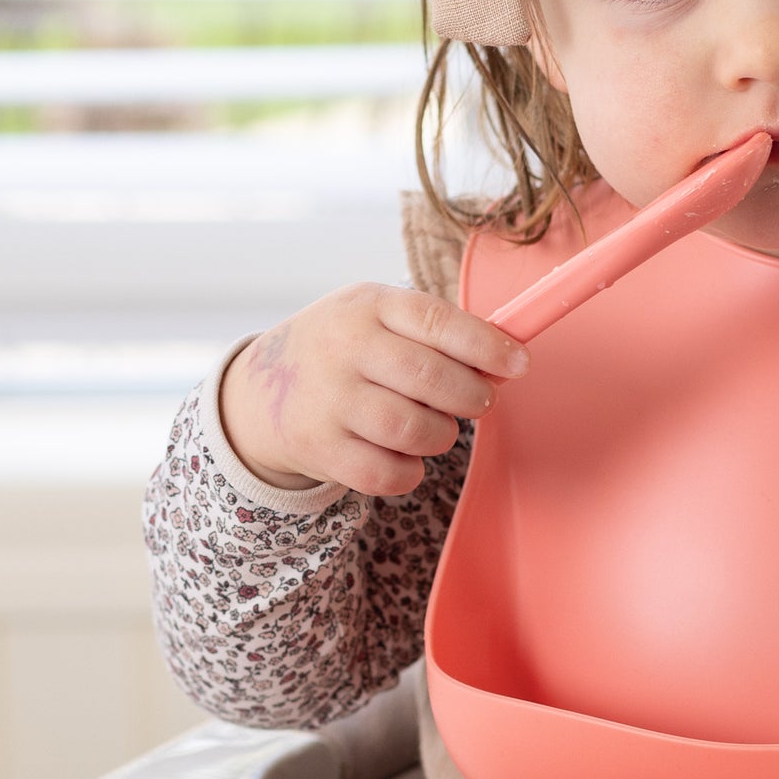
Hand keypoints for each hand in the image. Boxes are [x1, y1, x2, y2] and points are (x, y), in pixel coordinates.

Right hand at [219, 283, 527, 497]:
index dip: (487, 345)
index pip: (437, 321)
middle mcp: (344, 348)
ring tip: (436, 426)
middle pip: (431, 379)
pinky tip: (405, 455)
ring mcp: (328, 400)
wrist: (258, 392)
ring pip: (414, 429)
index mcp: (369, 305)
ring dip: (441, 435)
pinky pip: (387, 473)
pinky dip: (410, 471)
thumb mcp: (380, 317)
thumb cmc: (346, 350)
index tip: (519, 363)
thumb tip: (507, 362)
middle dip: (471, 397)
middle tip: (477, 401)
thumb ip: (439, 333)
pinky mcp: (320, 448)